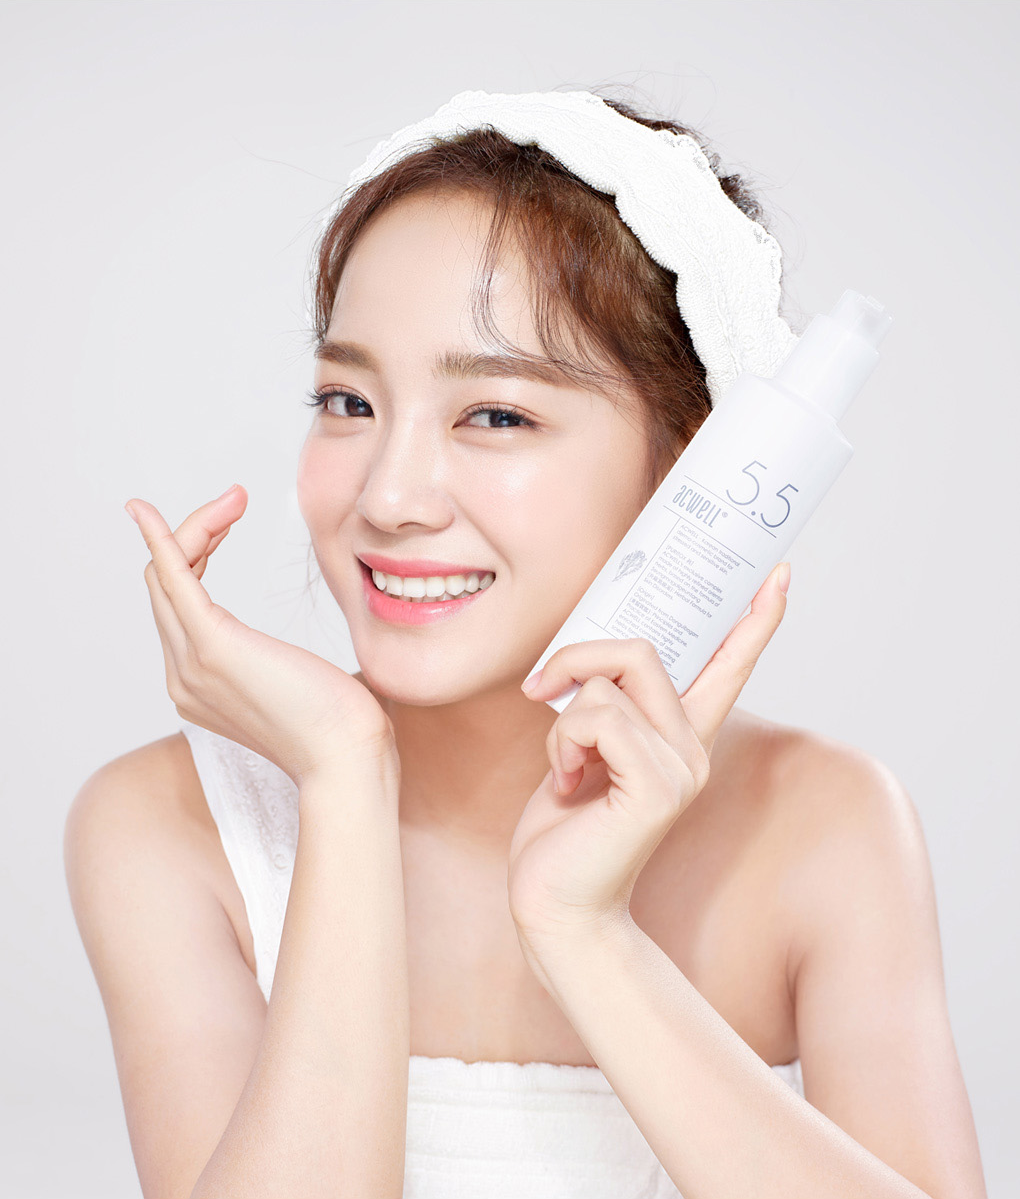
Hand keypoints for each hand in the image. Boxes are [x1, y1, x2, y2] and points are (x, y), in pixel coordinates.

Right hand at [125, 484, 394, 785]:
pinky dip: (161, 539)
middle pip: (165, 585)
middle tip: (237, 499)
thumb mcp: (303, 686)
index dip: (197, 554)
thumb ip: (287, 666)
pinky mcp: (212, 645)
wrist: (349, 758)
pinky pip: (171, 579)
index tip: (231, 521)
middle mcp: (182, 676)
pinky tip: (145, 511)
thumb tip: (314, 657)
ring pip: (166, 576)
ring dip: (195, 527)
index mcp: (200, 684)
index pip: (179, 604)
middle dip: (196, 533)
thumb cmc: (342, 726)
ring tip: (235, 499)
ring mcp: (190, 663)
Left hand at [507, 562, 789, 953]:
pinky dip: (563, 742)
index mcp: (682, 736)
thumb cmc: (564, 830)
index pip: (728, 664)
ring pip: (609, 682)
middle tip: (541, 689)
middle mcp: (693, 747)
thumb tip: (588, 663)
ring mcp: (682, 767)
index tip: (778, 572)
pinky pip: (597, 716)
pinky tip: (567, 783)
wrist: (556, 904)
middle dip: (579, 657)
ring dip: (562, 718)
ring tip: (566, 767)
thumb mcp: (583, 750)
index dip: (753, 618)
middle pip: (642, 649)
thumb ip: (603, 706)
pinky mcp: (658, 785)